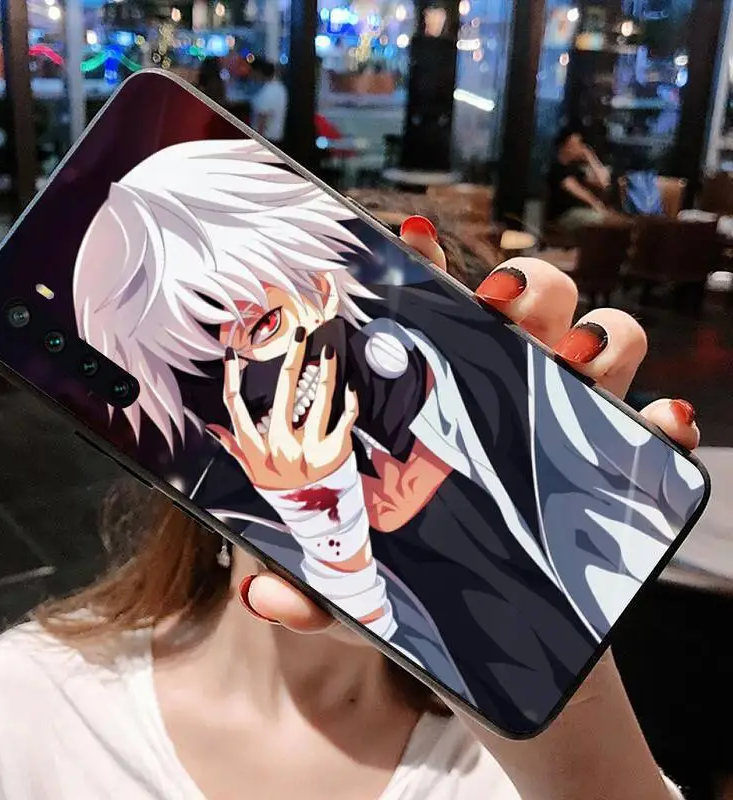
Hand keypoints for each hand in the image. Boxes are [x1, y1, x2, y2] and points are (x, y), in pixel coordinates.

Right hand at [207, 332, 358, 490]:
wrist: (315, 517)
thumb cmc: (281, 489)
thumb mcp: (252, 473)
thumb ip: (234, 448)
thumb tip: (213, 428)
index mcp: (257, 450)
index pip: (236, 409)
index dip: (230, 379)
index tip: (230, 354)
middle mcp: (281, 447)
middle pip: (283, 393)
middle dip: (293, 358)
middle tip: (300, 333)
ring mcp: (310, 448)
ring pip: (320, 401)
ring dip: (326, 371)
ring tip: (329, 351)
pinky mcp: (335, 451)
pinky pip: (346, 419)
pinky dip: (350, 401)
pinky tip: (349, 385)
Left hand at [230, 220, 698, 797]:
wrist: (485, 627)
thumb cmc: (410, 574)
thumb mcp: (357, 575)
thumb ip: (313, 582)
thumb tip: (263, 593)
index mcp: (438, 385)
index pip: (435, 302)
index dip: (428, 264)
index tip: (412, 242)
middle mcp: (504, 385)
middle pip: (532, 302)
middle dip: (527, 285)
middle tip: (498, 305)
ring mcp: (559, 417)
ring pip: (600, 338)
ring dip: (597, 332)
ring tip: (572, 354)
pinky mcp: (608, 463)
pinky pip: (650, 428)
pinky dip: (662, 420)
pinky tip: (658, 424)